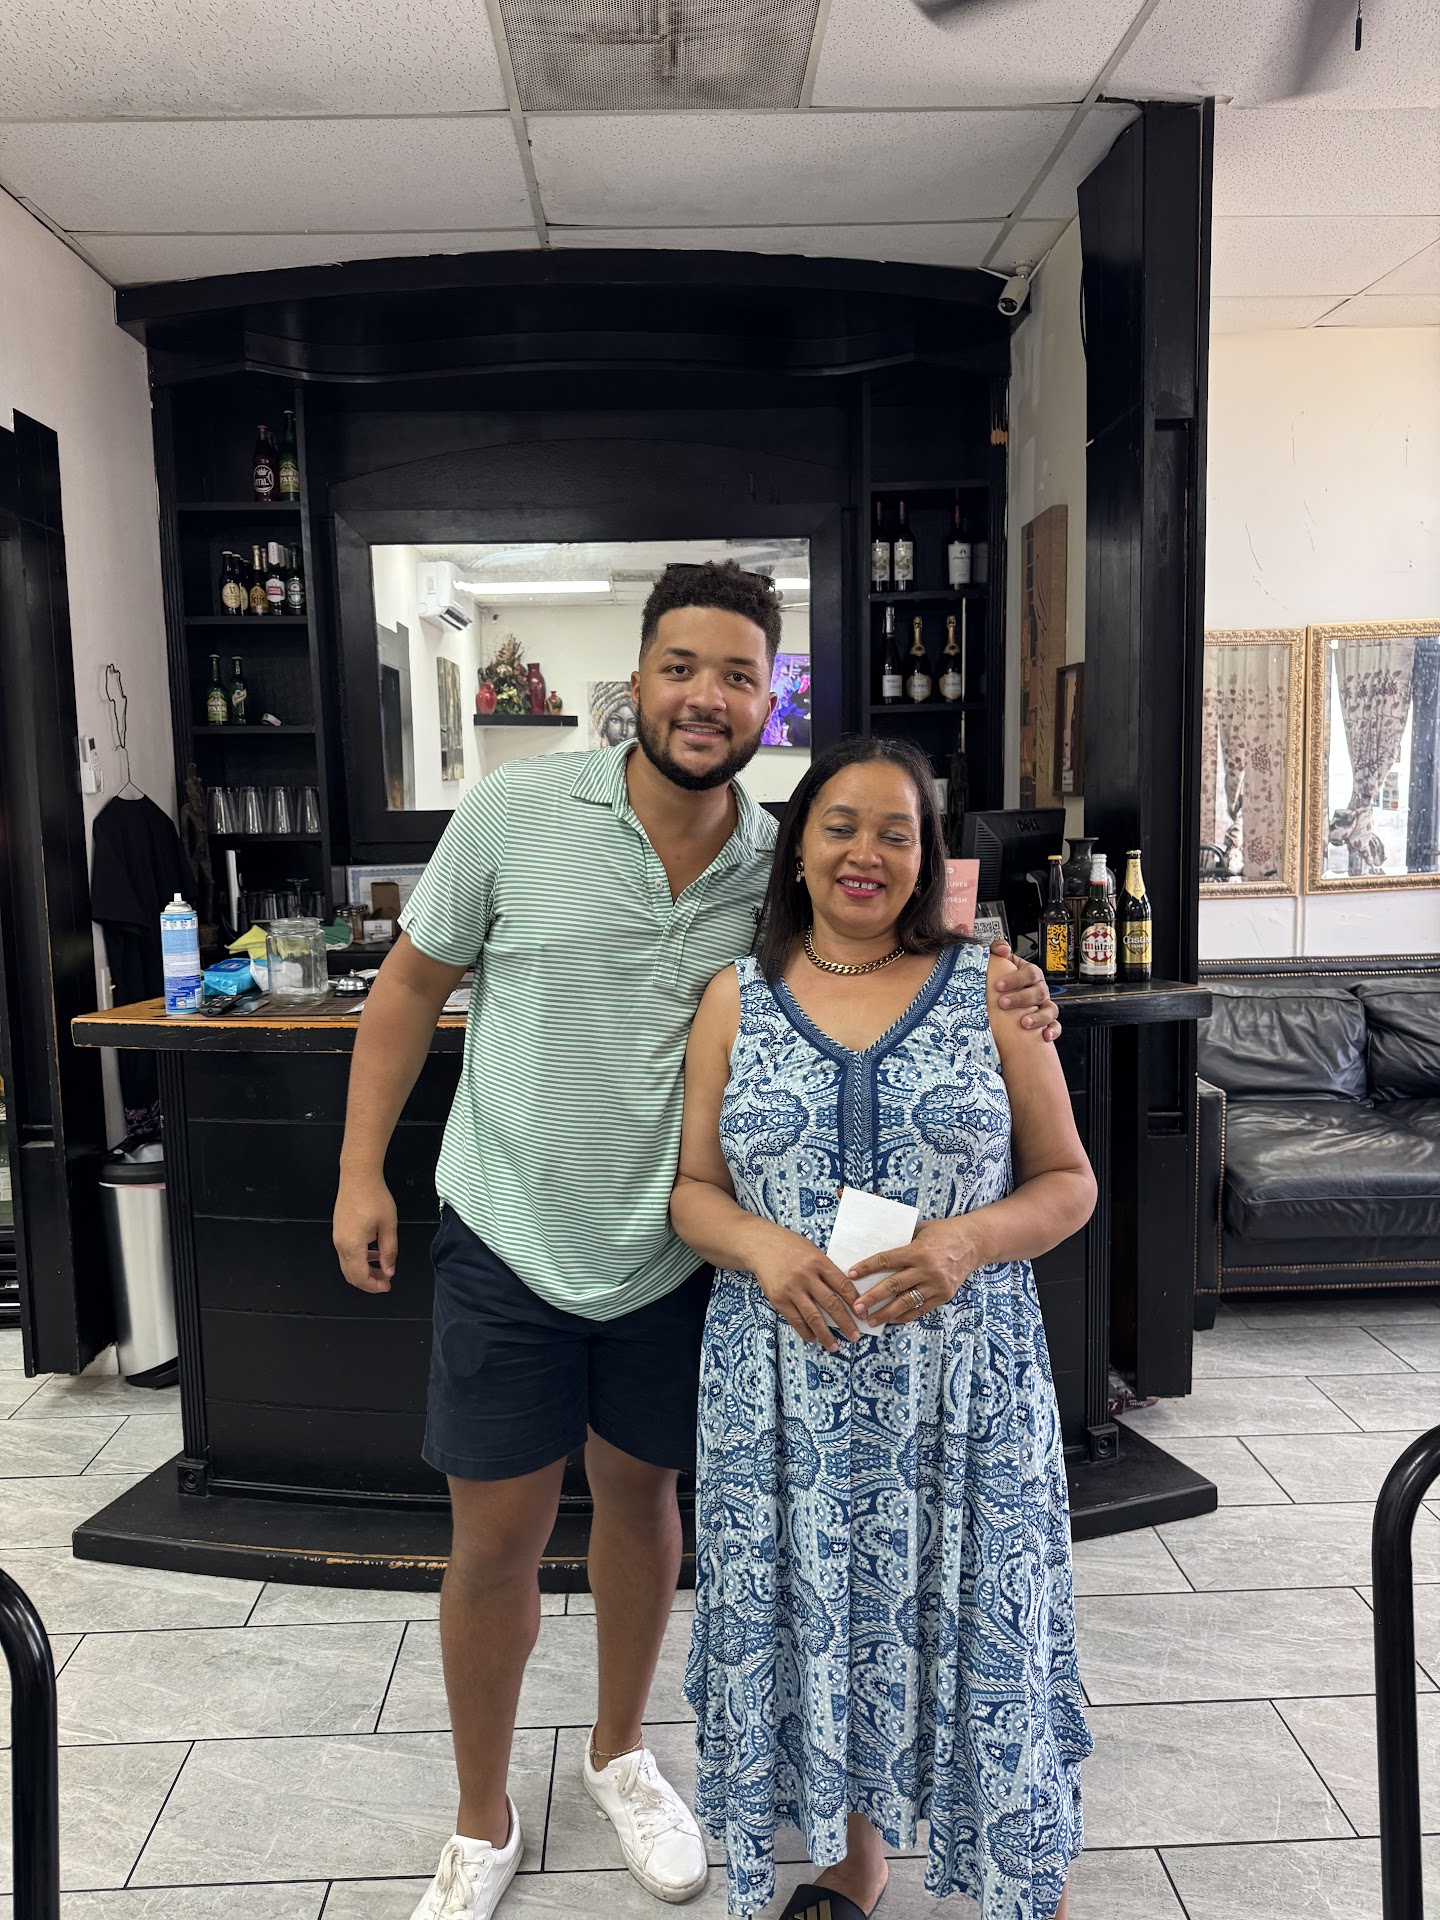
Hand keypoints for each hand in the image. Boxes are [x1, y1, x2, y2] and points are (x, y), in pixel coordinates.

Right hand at [334, 1176, 397, 1292]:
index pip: (360, 1277)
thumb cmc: (374, 1197)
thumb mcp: (388, 1226)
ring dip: (364, 1270)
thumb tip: (389, 1270)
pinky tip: (373, 1252)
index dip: (373, 1286)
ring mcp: (337, 1237)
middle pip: (350, 1274)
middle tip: (385, 1281)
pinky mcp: (339, 1230)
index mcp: (352, 1245)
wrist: (358, 1176)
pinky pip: (346, 1252)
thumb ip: (389, 1251)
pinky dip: (359, 1258)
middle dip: (368, 1281)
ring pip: (348, 1264)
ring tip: (382, 1267)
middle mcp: (340, 1244)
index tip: (387, 1285)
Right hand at [751, 1233, 864, 1351]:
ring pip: (813, 1317)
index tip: (863, 1315)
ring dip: (826, 1335)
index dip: (855, 1302)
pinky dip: (805, 1331)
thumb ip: (826, 1270)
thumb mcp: (812, 1251)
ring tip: (834, 1346)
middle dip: (845, 1323)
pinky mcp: (778, 1299)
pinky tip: (813, 1338)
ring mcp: (791, 1289)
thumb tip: (844, 1294)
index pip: (843, 1285)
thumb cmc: (790, 1247)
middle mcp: (806, 1276)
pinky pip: (795, 1320)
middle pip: (831, 1303)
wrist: (760, 1245)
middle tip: (855, 1336)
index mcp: (819, 1262)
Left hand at [847, 1219, 980, 1326]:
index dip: (867, 1268)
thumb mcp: (921, 1229)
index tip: (850, 1274)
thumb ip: (902, 1239)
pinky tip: (891, 1320)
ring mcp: (936, 1284)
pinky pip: (921, 1309)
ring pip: (906, 1302)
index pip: (886, 1260)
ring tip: (870, 1320)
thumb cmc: (944, 1232)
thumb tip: (876, 1245)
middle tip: (856, 1307)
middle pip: (893, 1286)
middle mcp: (926, 1269)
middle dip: (872, 1298)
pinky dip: (905, 1316)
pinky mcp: (944, 1295)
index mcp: (918, 1250)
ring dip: (886, 1313)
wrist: (975, 1243)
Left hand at [988, 940, 1060, 1042]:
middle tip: (1003, 1003)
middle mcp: (1040, 989)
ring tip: (1024, 1023)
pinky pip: (1056, 1026)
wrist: (1002, 1004)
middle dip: (1020, 999)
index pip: (1029, 972)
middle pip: (1038, 992)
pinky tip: (1045, 1036)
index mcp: (1031, 974)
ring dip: (1038, 1017)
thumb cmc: (1002, 982)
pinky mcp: (1047, 1022)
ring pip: (1050, 1010)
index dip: (1015, 979)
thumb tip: (1003, 950)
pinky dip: (1053, 1031)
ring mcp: (1045, 1006)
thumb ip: (997, 950)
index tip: (998, 986)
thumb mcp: (998, 963)